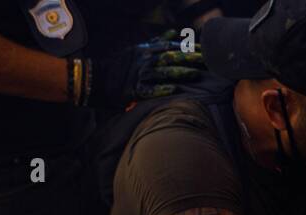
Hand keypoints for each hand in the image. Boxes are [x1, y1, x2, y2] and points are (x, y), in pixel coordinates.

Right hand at [88, 39, 205, 107]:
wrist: (98, 79)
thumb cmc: (122, 66)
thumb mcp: (138, 49)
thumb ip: (157, 41)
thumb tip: (174, 32)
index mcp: (147, 51)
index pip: (172, 48)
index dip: (189, 49)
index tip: (205, 51)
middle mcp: (145, 61)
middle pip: (171, 58)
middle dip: (189, 59)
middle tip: (206, 61)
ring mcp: (140, 75)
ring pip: (164, 72)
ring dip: (180, 73)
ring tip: (195, 74)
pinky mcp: (134, 90)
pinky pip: (150, 90)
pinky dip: (161, 90)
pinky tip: (174, 90)